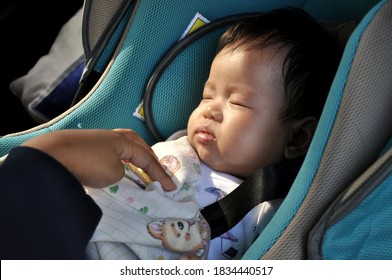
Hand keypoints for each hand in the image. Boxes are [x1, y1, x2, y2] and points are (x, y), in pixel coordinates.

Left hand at [21, 129, 175, 189]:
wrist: (52, 156)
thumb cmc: (87, 163)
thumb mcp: (113, 173)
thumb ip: (121, 172)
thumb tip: (116, 172)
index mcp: (123, 141)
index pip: (147, 158)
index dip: (160, 174)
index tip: (170, 188)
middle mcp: (111, 137)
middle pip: (136, 143)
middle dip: (148, 156)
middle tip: (156, 168)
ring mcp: (96, 140)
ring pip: (121, 146)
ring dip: (133, 155)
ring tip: (137, 165)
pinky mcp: (83, 147)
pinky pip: (109, 152)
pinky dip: (118, 159)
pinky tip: (113, 166)